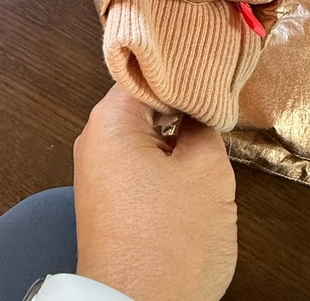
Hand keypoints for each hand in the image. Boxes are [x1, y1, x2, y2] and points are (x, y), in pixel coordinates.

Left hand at [73, 84, 236, 300]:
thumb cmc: (171, 237)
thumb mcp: (206, 171)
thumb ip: (204, 126)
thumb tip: (198, 112)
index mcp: (110, 120)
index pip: (147, 73)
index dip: (182, 71)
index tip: (211, 72)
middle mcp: (94, 138)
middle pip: (141, 102)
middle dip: (179, 102)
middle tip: (215, 102)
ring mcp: (96, 169)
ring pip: (140, 132)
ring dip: (171, 131)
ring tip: (206, 130)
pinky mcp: (105, 195)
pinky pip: (134, 160)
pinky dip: (160, 156)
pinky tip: (185, 160)